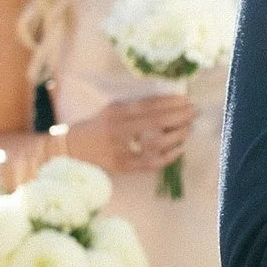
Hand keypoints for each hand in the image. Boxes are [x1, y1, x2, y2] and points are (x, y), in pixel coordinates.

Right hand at [63, 88, 193, 174]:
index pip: (148, 105)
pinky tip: (180, 149)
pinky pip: (151, 162)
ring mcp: (121, 149)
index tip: (186, 100)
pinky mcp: (124, 166)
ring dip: (177, 135)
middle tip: (194, 113)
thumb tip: (168, 102)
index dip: (170, 102)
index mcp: (116, 112)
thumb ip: (135, 106)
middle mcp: (118, 129)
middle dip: (179, 116)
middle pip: (155, 121)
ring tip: (188, 129)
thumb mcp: (112, 109)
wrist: (72, 150)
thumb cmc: (97, 127)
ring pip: (156, 142)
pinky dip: (169, 156)